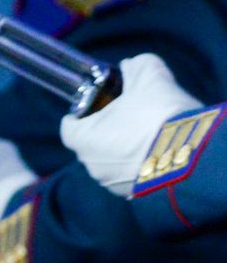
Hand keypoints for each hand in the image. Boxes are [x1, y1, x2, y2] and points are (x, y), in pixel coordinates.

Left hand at [59, 52, 203, 195]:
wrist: (193, 159)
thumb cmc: (161, 116)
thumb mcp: (150, 77)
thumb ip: (136, 67)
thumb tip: (131, 66)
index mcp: (83, 138)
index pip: (69, 126)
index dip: (82, 113)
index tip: (96, 104)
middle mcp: (92, 166)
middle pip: (92, 143)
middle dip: (108, 129)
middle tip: (131, 115)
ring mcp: (113, 184)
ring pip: (113, 161)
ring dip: (126, 148)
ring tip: (152, 134)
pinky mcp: (137, 195)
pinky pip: (134, 175)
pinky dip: (143, 164)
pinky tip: (162, 151)